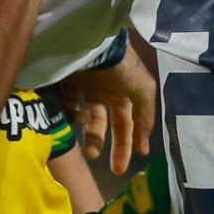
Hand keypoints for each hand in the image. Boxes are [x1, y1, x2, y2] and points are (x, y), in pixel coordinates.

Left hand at [59, 51, 155, 174]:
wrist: (94, 44)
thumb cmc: (122, 68)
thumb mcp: (144, 90)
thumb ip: (146, 116)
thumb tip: (145, 143)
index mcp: (128, 92)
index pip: (129, 121)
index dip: (131, 141)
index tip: (130, 163)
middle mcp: (108, 91)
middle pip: (109, 124)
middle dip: (111, 146)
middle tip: (112, 169)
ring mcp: (87, 86)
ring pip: (89, 117)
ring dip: (91, 136)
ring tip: (89, 152)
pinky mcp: (67, 81)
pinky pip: (68, 102)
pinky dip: (72, 113)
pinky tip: (76, 118)